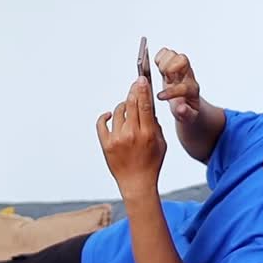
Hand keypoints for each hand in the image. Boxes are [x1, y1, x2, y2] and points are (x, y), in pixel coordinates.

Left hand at [96, 77, 167, 197]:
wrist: (137, 183)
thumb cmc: (151, 164)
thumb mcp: (161, 143)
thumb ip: (155, 125)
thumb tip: (148, 108)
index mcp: (148, 134)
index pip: (144, 105)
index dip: (142, 90)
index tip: (141, 79)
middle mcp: (131, 134)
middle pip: (130, 104)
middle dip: (133, 91)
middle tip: (135, 84)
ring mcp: (117, 139)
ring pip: (117, 111)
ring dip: (123, 106)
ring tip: (127, 107)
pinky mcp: (106, 144)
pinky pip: (101, 123)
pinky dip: (105, 116)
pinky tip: (110, 115)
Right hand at [154, 48, 201, 123]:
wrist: (187, 103)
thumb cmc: (186, 109)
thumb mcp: (188, 117)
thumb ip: (185, 113)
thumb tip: (181, 108)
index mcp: (192, 90)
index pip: (185, 86)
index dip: (171, 91)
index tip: (160, 97)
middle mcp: (187, 75)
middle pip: (183, 60)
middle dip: (170, 69)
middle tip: (166, 80)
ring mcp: (180, 68)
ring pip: (174, 54)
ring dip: (164, 63)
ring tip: (162, 74)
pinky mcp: (171, 64)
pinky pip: (166, 52)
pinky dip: (159, 57)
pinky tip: (157, 67)